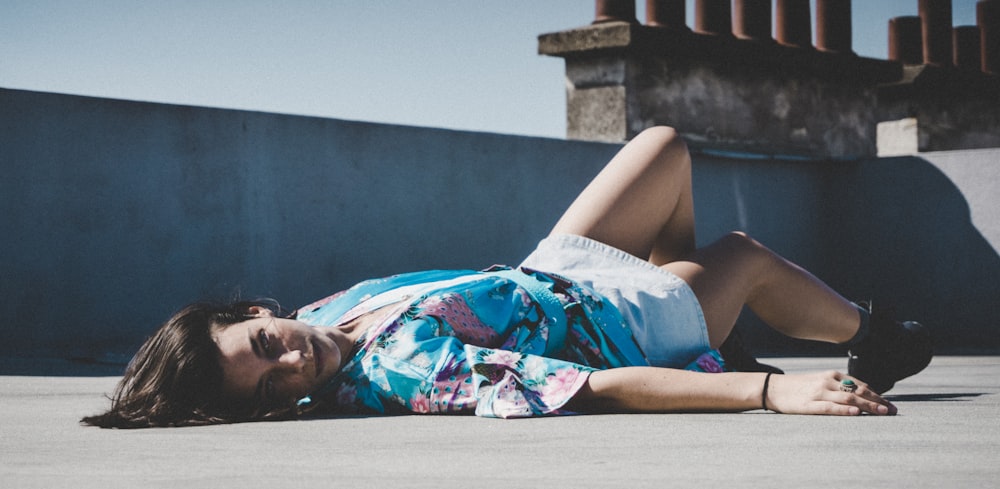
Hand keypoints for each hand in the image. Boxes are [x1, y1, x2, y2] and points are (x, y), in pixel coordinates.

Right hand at [765, 370, 896, 415]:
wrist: (773, 388)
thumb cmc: (799, 387)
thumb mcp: (820, 381)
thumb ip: (838, 386)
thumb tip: (861, 394)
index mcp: (832, 376)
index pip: (860, 385)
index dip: (877, 395)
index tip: (890, 404)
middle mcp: (828, 382)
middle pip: (858, 391)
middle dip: (878, 401)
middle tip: (893, 411)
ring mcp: (819, 393)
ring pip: (848, 399)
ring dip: (868, 406)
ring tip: (883, 412)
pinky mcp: (809, 405)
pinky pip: (830, 408)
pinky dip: (844, 410)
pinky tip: (856, 413)